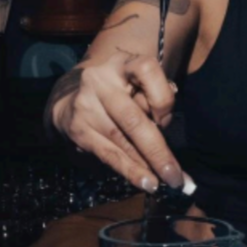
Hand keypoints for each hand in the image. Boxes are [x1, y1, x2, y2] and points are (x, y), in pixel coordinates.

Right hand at [51, 49, 191, 193]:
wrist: (71, 97)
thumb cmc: (119, 90)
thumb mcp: (137, 82)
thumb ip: (153, 97)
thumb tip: (165, 128)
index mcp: (122, 63)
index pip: (146, 69)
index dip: (162, 98)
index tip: (166, 119)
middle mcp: (100, 81)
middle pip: (133, 119)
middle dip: (158, 151)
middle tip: (175, 175)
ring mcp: (85, 106)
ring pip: (121, 141)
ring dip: (145, 167)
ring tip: (164, 183)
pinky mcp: (78, 129)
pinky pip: (108, 154)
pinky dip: (129, 170)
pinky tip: (144, 182)